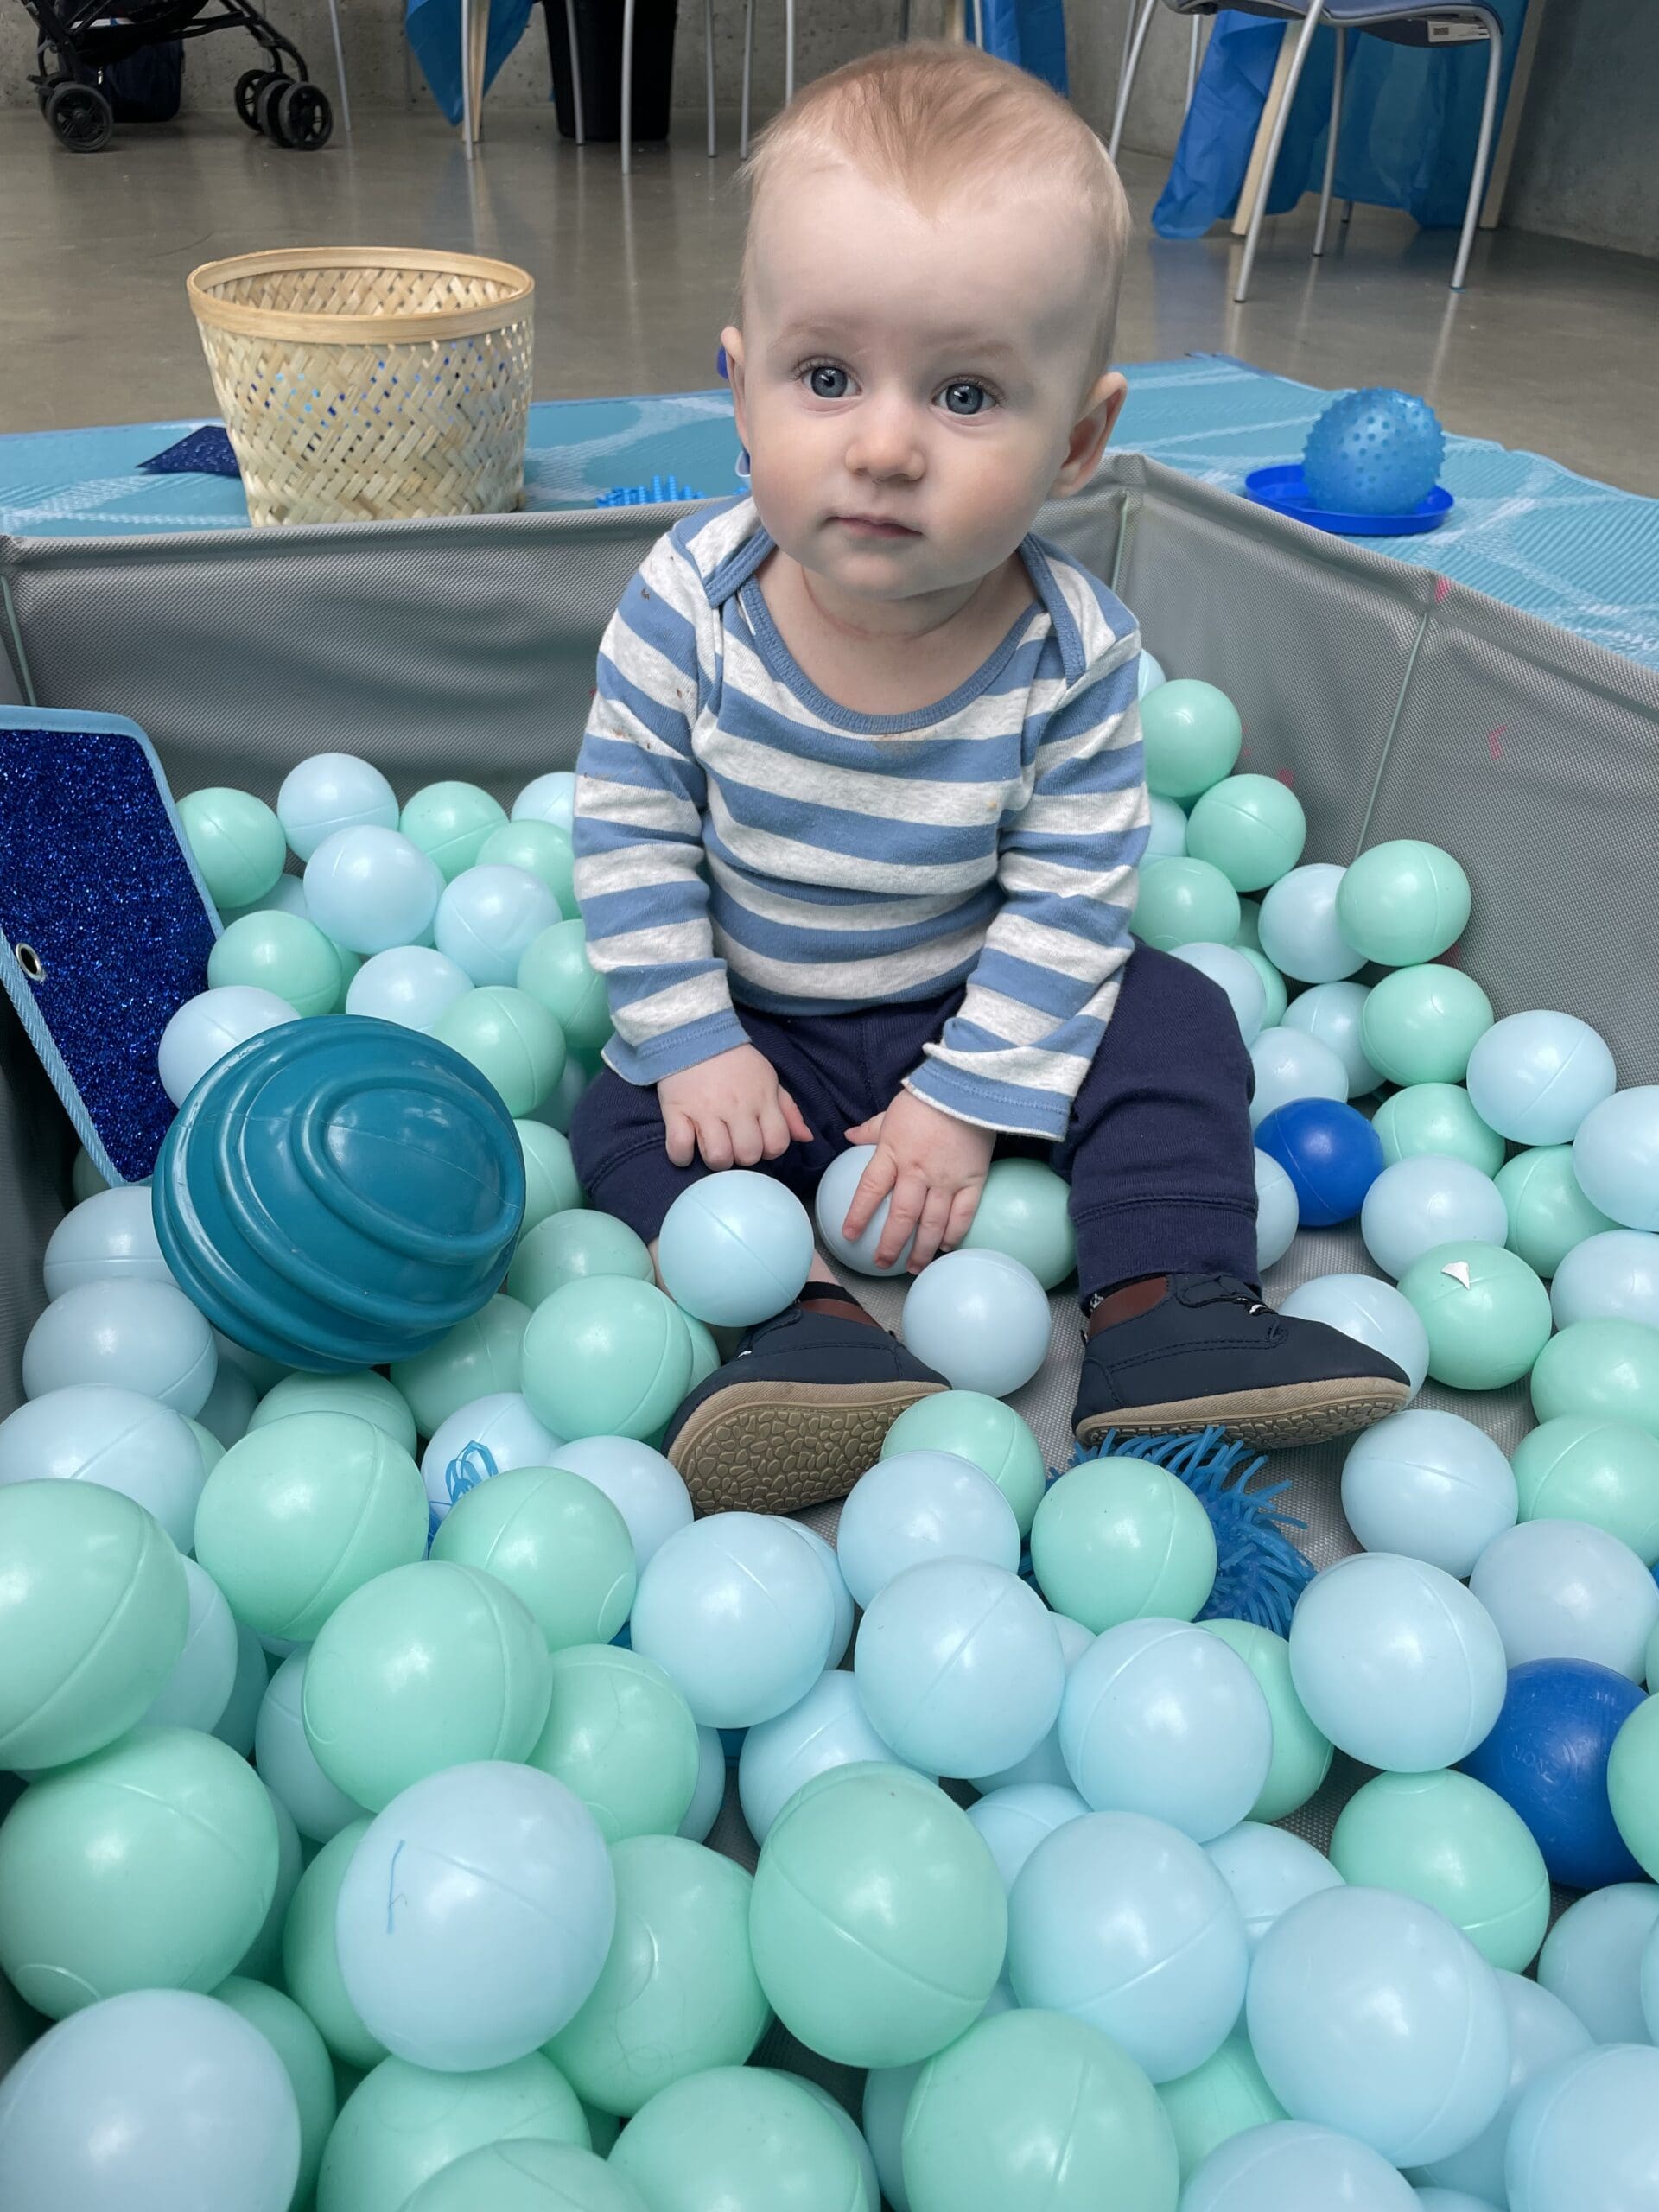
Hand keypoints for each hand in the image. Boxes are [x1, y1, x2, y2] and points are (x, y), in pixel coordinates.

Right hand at [658, 1044, 811, 1171]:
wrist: (694, 1033)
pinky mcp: (675, 1110)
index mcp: (761, 1099)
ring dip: (716, 1160)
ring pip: (717, 1156)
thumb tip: (806, 1138)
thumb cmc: (735, 1061)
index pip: (777, 1143)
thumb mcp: (768, 1079)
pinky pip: (679, 1148)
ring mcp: (704, 1110)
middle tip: (733, 1143)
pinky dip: (682, 1156)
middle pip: (747, 1155)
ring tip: (712, 1146)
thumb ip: (788, 1110)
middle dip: (742, 1157)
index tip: (757, 1142)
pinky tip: (687, 1147)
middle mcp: (736, 1106)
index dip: (769, 1150)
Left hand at [842, 1089, 993, 1271]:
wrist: (970, 1086)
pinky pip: (964, 1214)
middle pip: (902, 1217)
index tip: (849, 1235)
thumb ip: (870, 1129)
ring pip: (932, 1223)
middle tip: (882, 1263)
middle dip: (890, 1245)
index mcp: (893, 1153)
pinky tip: (945, 1247)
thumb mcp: (891, 1112)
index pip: (870, 1190)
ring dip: (921, 1249)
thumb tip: (848, 1135)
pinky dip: (954, 1234)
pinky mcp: (974, 1180)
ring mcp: (947, 1179)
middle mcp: (918, 1171)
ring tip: (913, 1267)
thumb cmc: (927, 1097)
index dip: (858, 1215)